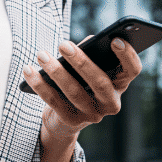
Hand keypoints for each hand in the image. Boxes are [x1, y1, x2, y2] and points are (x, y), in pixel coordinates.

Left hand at [22, 37, 142, 135]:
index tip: (114, 40)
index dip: (127, 56)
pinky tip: (28, 71)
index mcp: (120, 84)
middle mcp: (111, 103)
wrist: (64, 119)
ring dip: (55, 71)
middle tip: (63, 44)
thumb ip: (91, 54)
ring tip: (41, 55)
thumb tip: (87, 42)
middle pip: (100, 82)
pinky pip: (54, 101)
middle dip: (81, 62)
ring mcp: (93, 115)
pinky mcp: (72, 122)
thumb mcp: (88, 69)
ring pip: (74, 91)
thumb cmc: (80, 83)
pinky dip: (40, 84)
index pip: (132, 70)